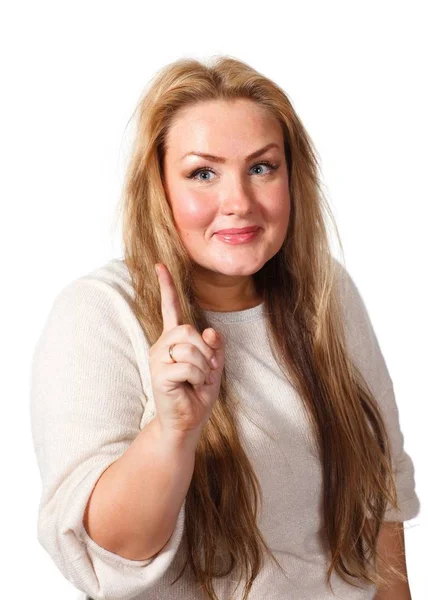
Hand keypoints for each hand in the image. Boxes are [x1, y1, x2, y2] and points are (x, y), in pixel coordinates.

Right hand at [148, 263, 224, 439]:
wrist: (186, 423)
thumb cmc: (197, 394)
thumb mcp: (214, 366)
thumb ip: (215, 346)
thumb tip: (210, 331)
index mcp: (174, 340)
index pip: (170, 308)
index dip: (167, 286)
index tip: (160, 265)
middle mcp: (162, 345)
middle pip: (189, 330)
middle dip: (206, 351)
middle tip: (206, 371)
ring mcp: (158, 359)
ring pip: (190, 347)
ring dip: (204, 368)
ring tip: (198, 381)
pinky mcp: (159, 373)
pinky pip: (188, 366)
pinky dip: (198, 378)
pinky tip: (191, 388)